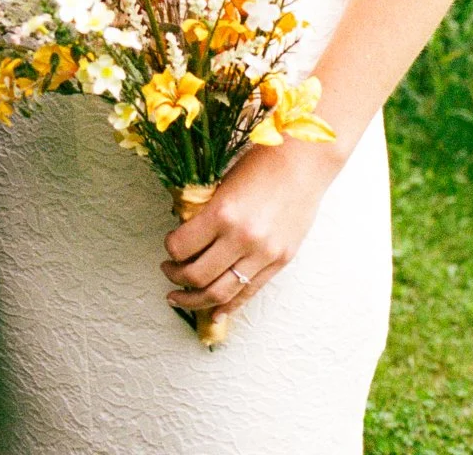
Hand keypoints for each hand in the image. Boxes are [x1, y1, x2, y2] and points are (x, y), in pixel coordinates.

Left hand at [160, 141, 336, 314]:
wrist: (303, 161)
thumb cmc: (261, 163)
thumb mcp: (224, 184)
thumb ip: (206, 214)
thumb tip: (186, 239)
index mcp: (222, 213)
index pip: (181, 247)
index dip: (169, 249)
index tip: (169, 246)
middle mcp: (241, 238)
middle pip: (197, 276)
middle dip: (176, 276)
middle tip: (169, 270)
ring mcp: (263, 253)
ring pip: (221, 293)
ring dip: (195, 299)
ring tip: (181, 296)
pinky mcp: (280, 262)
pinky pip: (248, 292)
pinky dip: (228, 306)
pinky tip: (213, 311)